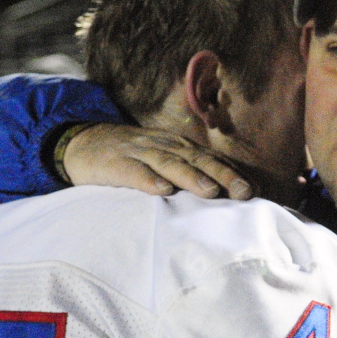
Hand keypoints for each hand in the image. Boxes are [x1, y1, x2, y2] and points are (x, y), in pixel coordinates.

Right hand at [62, 123, 256, 198]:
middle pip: (196, 160)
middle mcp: (162, 146)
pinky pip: (133, 172)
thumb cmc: (130, 156)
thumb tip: (222, 194)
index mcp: (176, 147)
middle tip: (244, 192)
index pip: (209, 159)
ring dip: (191, 177)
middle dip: (222, 175)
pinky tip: (161, 191)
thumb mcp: (161, 157)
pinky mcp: (115, 164)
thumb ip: (187, 171)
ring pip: (169, 164)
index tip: (255, 191)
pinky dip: (148, 180)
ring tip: (210, 191)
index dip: (232, 173)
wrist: (81, 142)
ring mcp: (138, 153)